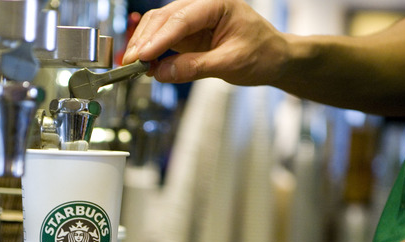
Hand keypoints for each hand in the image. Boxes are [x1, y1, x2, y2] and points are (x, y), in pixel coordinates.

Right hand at [122, 0, 287, 85]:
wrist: (274, 58)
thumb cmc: (262, 54)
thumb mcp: (231, 63)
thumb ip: (195, 67)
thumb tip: (162, 72)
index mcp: (217, 4)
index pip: (181, 19)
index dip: (159, 38)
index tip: (142, 56)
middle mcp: (201, 7)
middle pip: (163, 18)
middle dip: (144, 40)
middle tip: (131, 63)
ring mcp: (192, 20)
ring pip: (158, 26)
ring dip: (143, 45)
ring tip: (133, 66)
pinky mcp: (187, 34)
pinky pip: (162, 39)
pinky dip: (151, 51)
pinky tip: (144, 64)